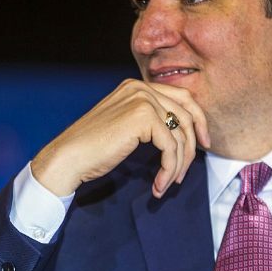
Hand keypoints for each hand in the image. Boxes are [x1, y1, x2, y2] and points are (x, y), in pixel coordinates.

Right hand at [30, 79, 210, 198]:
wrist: (68, 157)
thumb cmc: (93, 148)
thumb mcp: (125, 126)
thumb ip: (149, 120)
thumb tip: (182, 133)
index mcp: (136, 86)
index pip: (182, 97)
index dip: (198, 120)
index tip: (202, 143)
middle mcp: (140, 87)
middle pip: (187, 113)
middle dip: (193, 145)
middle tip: (189, 169)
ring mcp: (141, 99)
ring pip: (180, 134)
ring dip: (178, 165)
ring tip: (167, 183)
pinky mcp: (142, 117)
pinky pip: (170, 147)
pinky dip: (169, 169)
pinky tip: (158, 184)